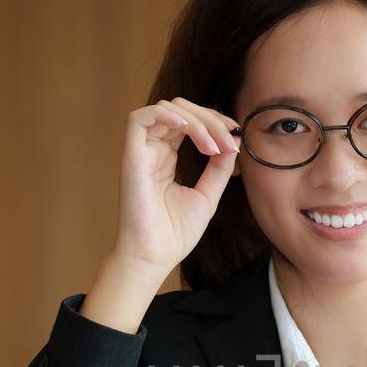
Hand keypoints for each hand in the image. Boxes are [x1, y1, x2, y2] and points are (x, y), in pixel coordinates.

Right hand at [113, 97, 241, 278]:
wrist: (154, 257)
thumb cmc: (175, 233)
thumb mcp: (207, 195)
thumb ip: (218, 168)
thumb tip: (233, 142)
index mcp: (167, 158)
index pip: (189, 122)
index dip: (214, 121)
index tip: (236, 135)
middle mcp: (153, 151)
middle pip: (180, 109)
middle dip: (210, 118)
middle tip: (229, 139)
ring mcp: (141, 152)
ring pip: (166, 109)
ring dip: (196, 120)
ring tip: (213, 147)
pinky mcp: (131, 157)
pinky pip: (139, 118)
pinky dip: (166, 115)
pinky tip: (187, 129)